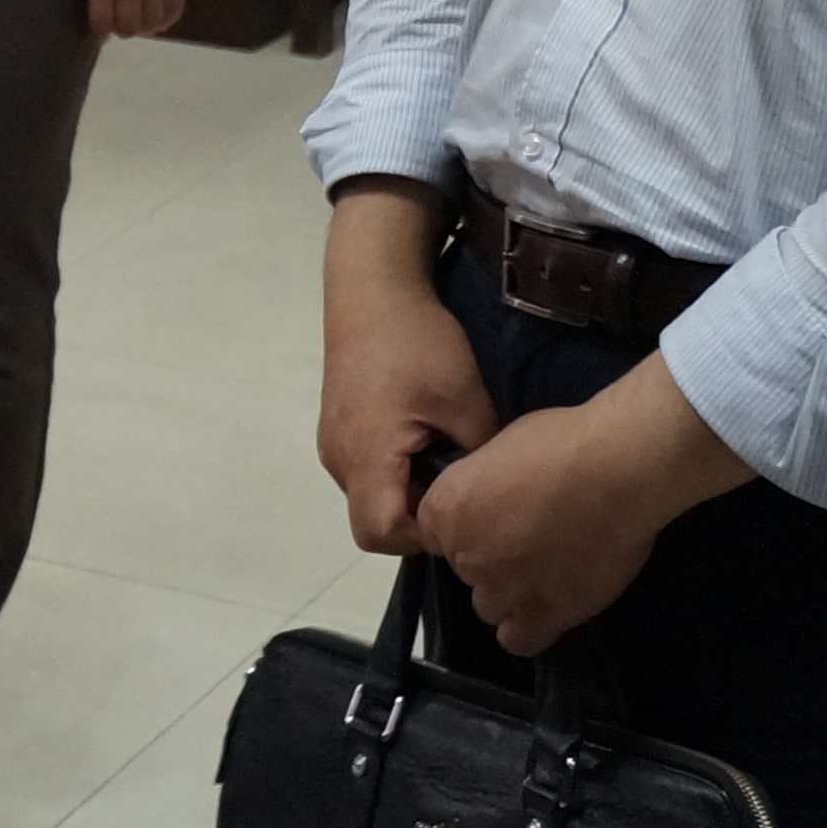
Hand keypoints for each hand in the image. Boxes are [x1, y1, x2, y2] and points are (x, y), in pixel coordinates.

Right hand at [316, 186, 491, 556]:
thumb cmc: (420, 344)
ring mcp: (333, 443)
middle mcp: (338, 458)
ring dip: (406, 491)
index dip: (422, 537)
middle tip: (460, 489)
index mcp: (365, 455)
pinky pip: (365, 470)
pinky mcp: (337, 427)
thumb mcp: (467, 400)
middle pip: (373, 521)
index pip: (380, 533)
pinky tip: (425, 438)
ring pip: (370, 496)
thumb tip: (493, 494)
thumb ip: (479, 457)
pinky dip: (395, 471)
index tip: (459, 511)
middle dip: (417, 518)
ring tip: (447, 458)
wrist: (373, 290)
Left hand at [411, 378, 750, 655]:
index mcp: (445, 510)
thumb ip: (480, 486)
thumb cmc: (562, 441)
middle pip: (466, 570)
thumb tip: (488, 499)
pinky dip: (530, 627)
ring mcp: (504, 589)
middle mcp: (465, 555)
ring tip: (548, 569)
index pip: (438, 535)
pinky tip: (550, 604)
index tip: (497, 516)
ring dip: (511, 592)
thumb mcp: (497, 449)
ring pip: (490, 606)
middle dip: (491, 557)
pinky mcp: (546, 614)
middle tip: (532, 537)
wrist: (617, 468)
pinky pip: (519, 640)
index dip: (469, 526)